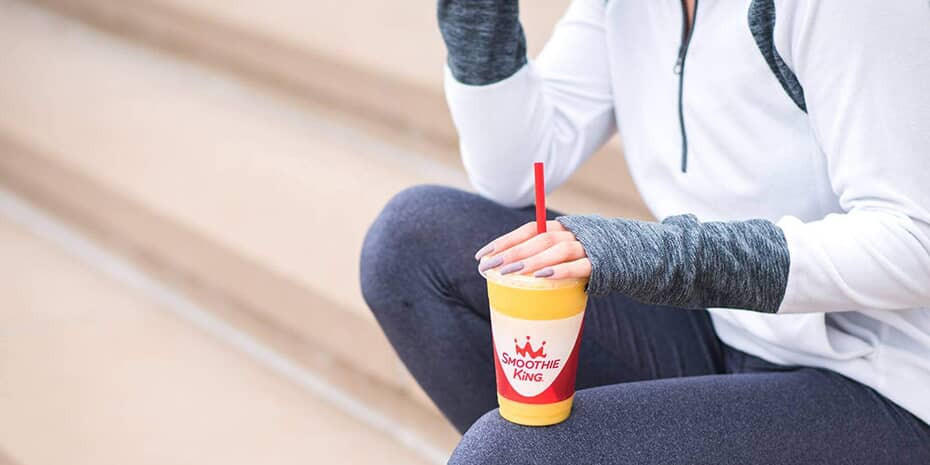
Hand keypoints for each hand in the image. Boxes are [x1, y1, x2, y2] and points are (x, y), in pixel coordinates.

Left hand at [475, 221, 591, 278]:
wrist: (635, 255)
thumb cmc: (591, 256)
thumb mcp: (566, 251)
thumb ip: (545, 256)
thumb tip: (511, 272)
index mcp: (561, 229)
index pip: (528, 229)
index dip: (505, 240)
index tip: (482, 255)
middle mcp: (572, 233)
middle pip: (538, 239)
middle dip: (511, 252)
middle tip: (489, 267)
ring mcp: (587, 247)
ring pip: (557, 250)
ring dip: (532, 261)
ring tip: (510, 272)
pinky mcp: (601, 264)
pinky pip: (580, 266)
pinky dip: (562, 271)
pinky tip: (543, 277)